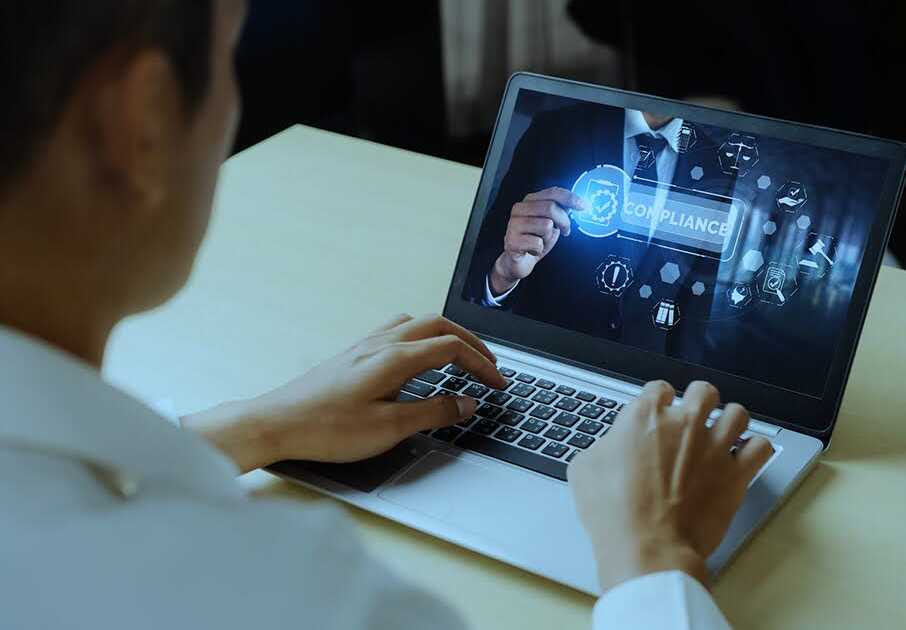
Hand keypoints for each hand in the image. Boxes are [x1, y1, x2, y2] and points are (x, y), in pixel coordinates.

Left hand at [182, 314, 506, 472]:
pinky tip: (417, 360)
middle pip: (438, 326)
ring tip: (460, 356)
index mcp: (395, 358)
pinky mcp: (353, 355)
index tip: (499, 383)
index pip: (452, 348)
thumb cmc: (326, 428)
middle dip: (470, 342)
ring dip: (445, 334)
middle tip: (489, 365)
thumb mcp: (388, 428)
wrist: (277, 423)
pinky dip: (420, 338)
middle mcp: (381, 344)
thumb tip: (465, 403)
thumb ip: (432, 412)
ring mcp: (365, 345)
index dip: (482, 364)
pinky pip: (396, 331)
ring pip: (416, 323)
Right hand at [488, 187, 588, 294]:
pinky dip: (539, 249)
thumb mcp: (550, 222)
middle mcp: (519, 209)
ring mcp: (513, 224)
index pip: (552, 193)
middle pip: (550, 208)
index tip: (583, 206)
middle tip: (565, 230)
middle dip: (563, 221)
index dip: (570, 198)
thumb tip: (578, 203)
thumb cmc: (534, 240)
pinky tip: (531, 250)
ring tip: (540, 241)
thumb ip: (560, 211)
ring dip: (548, 238)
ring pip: (546, 226)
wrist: (518, 261)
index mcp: (529, 201)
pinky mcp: (511, 241)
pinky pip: (537, 243)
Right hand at [568, 380, 773, 592]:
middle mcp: (684, 423)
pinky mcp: (736, 474)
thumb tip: (611, 446)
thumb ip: (605, 446)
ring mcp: (714, 447)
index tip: (658, 410)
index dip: (658, 399)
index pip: (658, 388)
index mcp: (645, 416)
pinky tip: (743, 457)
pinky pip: (760, 447)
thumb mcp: (585, 469)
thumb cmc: (614, 512)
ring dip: (730, 420)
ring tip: (723, 432)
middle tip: (693, 416)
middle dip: (699, 400)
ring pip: (737, 413)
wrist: (647, 548)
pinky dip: (753, 449)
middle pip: (704, 391)